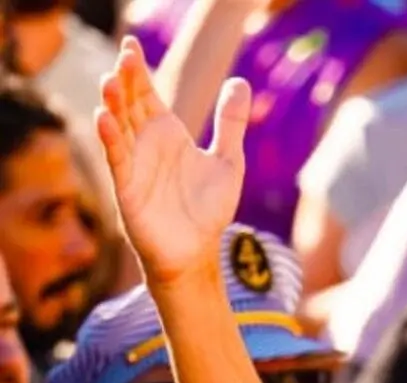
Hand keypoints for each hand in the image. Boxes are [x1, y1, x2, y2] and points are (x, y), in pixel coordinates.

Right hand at [96, 38, 250, 283]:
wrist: (196, 251)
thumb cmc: (207, 208)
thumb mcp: (228, 160)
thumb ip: (231, 122)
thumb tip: (240, 81)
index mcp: (166, 133)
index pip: (147, 93)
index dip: (138, 70)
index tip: (131, 45)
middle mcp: (146, 144)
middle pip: (130, 105)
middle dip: (124, 81)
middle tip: (123, 55)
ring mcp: (134, 165)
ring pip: (118, 128)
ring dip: (112, 105)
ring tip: (110, 81)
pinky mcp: (128, 189)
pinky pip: (117, 160)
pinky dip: (110, 140)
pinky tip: (103, 120)